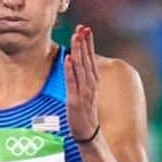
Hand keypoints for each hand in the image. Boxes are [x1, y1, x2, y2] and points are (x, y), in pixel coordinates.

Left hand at [64, 24, 98, 141]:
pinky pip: (73, 83)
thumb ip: (83, 79)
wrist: (88, 134)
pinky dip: (70, 70)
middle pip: (87, 60)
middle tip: (81, 27)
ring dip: (79, 51)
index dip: (88, 43)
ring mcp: (84, 93)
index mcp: (93, 82)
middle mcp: (90, 85)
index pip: (91, 59)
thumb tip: (78, 66)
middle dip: (84, 43)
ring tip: (76, 36)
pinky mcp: (75, 101)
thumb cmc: (84, 114)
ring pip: (81, 68)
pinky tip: (68, 58)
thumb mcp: (85, 94)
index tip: (86, 29)